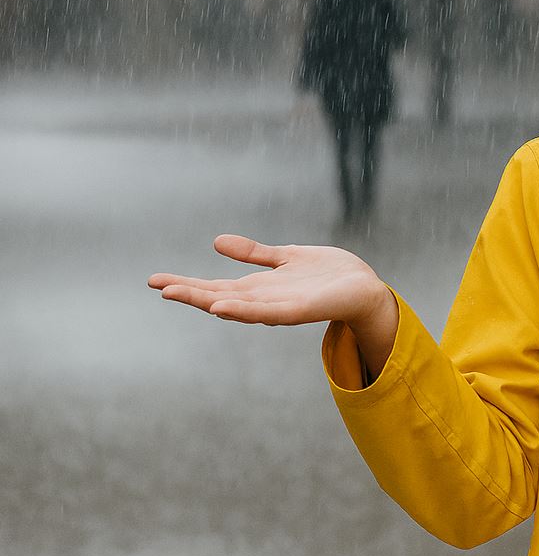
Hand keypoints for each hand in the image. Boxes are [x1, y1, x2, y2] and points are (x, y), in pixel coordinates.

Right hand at [147, 234, 392, 329]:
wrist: (365, 288)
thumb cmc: (328, 275)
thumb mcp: (285, 257)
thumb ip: (254, 253)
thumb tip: (217, 242)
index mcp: (260, 288)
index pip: (216, 286)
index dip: (187, 283)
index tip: (156, 280)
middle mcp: (265, 300)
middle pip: (220, 297)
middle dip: (189, 293)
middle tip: (157, 286)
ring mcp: (281, 307)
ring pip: (239, 306)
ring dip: (210, 302)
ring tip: (181, 296)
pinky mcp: (301, 310)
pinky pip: (269, 313)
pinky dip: (245, 311)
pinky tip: (223, 308)